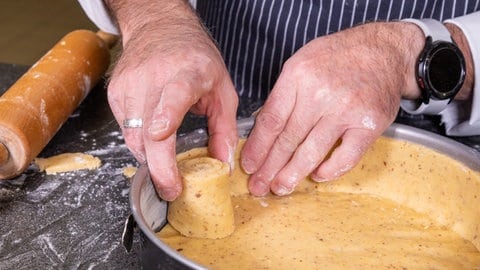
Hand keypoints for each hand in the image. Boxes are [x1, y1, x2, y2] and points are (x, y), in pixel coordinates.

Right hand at [106, 1, 237, 200]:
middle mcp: (154, 78)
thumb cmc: (195, 57)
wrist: (159, 28)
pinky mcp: (116, 94)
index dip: (165, 115)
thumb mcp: (222, 88)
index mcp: (187, 73)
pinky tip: (153, 136)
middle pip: (147, 130)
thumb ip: (224, 127)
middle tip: (171, 190)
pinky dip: (141, 142)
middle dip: (158, 167)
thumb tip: (222, 163)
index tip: (160, 133)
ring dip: (149, 157)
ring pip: (133, 137)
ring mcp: (130, 86)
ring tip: (166, 165)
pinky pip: (126, 130)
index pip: (174, 94)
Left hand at [241, 22, 423, 195]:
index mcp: (298, 76)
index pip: (271, 120)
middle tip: (258, 185)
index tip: (249, 164)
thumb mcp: (301, 63)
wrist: (383, 51)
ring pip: (312, 151)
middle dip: (269, 167)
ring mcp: (346, 110)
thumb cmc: (338, 58)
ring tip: (280, 188)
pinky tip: (317, 176)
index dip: (257, 147)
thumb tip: (263, 130)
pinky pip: (346, 156)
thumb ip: (283, 95)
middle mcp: (320, 93)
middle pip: (288, 139)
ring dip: (293, 174)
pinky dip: (330, 170)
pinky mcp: (369, 124)